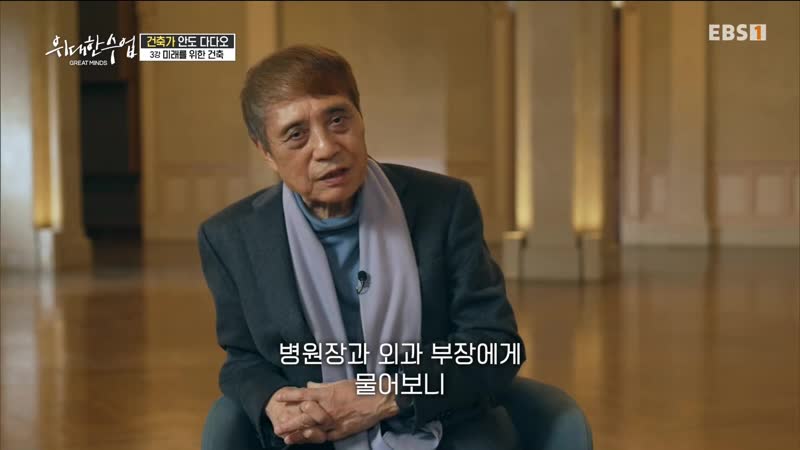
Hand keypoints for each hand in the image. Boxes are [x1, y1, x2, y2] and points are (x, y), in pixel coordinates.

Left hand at [275, 380, 399, 440]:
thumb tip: (309, 386)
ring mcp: (335, 421)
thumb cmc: (361, 389)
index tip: (278, 398)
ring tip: (288, 439)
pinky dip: (316, 438)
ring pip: (314, 429)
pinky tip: (308, 440)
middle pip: (306, 416)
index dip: (290, 397)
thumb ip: (323, 386)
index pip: (304, 395)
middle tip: (278, 428)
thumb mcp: (341, 383)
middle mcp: (329, 408)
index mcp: (328, 394)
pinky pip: (327, 436)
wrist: (379, 400)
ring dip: (300, 434)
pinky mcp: (343, 431)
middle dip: (291, 422)